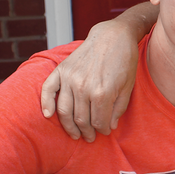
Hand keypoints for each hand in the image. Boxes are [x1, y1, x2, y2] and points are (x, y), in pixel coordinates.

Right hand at [41, 20, 137, 141]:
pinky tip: (48, 115)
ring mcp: (70, 78)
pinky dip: (46, 104)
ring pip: (64, 111)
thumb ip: (118, 109)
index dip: (102, 130)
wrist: (113, 36)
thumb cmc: (124, 61)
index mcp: (103, 93)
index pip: (98, 122)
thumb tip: (108, 127)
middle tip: (89, 137)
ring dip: (69, 126)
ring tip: (75, 133)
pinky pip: (48, 90)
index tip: (103, 132)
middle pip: (81, 119)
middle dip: (86, 132)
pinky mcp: (62, 70)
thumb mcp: (128, 87)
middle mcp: (84, 87)